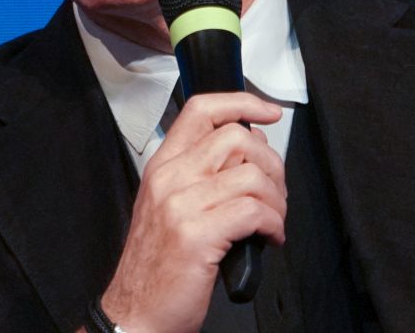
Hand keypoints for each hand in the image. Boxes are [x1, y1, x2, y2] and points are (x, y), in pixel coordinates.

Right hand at [100, 92, 286, 332]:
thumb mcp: (170, 206)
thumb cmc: (159, 265)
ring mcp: (181, 206)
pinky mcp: (197, 236)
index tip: (269, 112)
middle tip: (274, 192)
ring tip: (272, 221)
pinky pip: (255, 212)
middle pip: (237, 138)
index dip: (243, 102)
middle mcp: (170, 179)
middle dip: (272, 163)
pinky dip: (274, 225)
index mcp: (163, 165)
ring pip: (253, 175)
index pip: (202, 110)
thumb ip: (202, 174)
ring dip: (278, 200)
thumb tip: (249, 149)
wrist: (137, 313)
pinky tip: (269, 238)